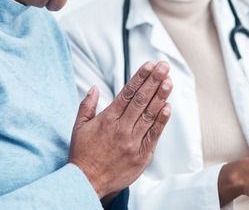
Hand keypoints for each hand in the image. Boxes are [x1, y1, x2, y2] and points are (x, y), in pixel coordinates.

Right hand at [69, 61, 172, 198]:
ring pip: (150, 115)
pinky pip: (153, 135)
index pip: (127, 93)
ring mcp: (132, 142)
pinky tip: (168, 107)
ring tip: (169, 81)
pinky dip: (161, 121)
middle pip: (141, 100)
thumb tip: (95, 87)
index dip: (140, 77)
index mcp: (107, 119)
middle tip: (164, 66)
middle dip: (154, 81)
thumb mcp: (79, 127)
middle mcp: (121, 129)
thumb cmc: (82, 154)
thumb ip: (87, 105)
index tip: (149, 65)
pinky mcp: (141, 156)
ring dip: (161, 97)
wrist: (87, 183)